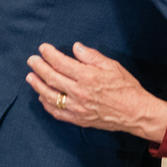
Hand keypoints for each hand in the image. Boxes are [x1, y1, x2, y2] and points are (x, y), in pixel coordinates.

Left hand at [26, 42, 166, 142]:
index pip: (61, 63)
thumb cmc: (126, 87)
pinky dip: (47, 105)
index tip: (42, 48)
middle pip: (52, 78)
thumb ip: (91, 56)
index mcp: (87, 76)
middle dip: (39, 67)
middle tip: (31, 60)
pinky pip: (57, 112)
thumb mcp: (112, 65)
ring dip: (37, 85)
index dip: (49, 54)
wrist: (135, 112)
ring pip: (50, 96)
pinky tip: (42, 97)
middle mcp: (79, 92)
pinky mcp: (78, 119)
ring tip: (30, 77)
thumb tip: (75, 47)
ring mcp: (77, 108)